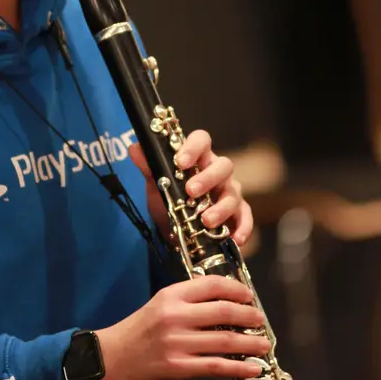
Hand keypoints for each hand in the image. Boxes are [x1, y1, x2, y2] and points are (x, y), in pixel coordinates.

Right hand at [95, 275, 270, 379]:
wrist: (110, 359)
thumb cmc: (137, 331)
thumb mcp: (159, 305)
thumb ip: (187, 301)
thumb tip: (225, 302)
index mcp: (171, 296)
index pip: (212, 285)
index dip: (237, 289)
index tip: (249, 296)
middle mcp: (175, 316)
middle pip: (224, 311)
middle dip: (249, 316)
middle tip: (260, 320)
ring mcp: (177, 343)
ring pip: (225, 340)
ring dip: (251, 343)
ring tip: (264, 344)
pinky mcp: (178, 367)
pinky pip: (216, 366)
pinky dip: (239, 368)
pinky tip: (253, 368)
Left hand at [128, 129, 254, 249]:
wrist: (176, 229)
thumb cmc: (170, 198)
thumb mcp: (157, 185)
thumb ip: (148, 167)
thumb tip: (134, 148)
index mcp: (199, 158)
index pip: (202, 140)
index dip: (193, 147)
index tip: (180, 162)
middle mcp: (218, 172)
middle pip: (224, 166)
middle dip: (208, 178)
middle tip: (191, 191)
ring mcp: (230, 192)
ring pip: (233, 193)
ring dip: (221, 207)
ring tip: (206, 221)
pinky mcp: (238, 213)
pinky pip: (246, 217)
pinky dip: (243, 227)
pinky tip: (236, 239)